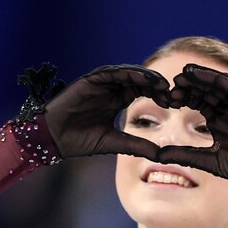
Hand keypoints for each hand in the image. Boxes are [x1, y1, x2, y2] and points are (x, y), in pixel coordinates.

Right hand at [39, 64, 170, 159]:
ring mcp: (101, 84)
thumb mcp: (115, 142)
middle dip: (156, 85)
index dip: (158, 96)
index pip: (142, 93)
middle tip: (172, 93)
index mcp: (117, 101)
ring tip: (162, 84)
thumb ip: (136, 145)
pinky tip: (143, 79)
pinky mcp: (91, 80)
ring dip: (146, 77)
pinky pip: (113, 73)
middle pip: (139, 81)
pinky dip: (128, 73)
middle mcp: (111, 90)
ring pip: (128, 74)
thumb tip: (160, 154)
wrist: (55, 139)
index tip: (173, 103)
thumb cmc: (81, 141)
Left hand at [157, 63, 227, 189]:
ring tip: (181, 75)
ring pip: (214, 85)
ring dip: (197, 78)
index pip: (195, 104)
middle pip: (202, 91)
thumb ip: (184, 155)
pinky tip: (197, 74)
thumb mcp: (207, 160)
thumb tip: (159, 155)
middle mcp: (224, 109)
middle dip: (187, 87)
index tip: (165, 100)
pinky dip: (214, 77)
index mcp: (215, 121)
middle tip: (171, 86)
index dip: (181, 100)